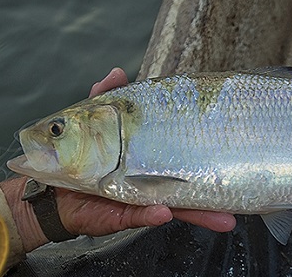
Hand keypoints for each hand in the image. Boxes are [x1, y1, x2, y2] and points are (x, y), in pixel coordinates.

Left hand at [58, 68, 235, 236]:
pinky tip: (163, 214)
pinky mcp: (124, 216)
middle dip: (217, 193)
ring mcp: (143, 200)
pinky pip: (141, 217)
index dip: (208, 155)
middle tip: (241, 197)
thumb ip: (104, 99)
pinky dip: (151, 216)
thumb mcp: (92, 123)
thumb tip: (116, 72)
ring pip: (177, 209)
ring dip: (201, 214)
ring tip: (223, 219)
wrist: (51, 192)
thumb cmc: (77, 156)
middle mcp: (156, 182)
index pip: (186, 156)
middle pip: (193, 187)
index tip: (231, 149)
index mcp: (154, 159)